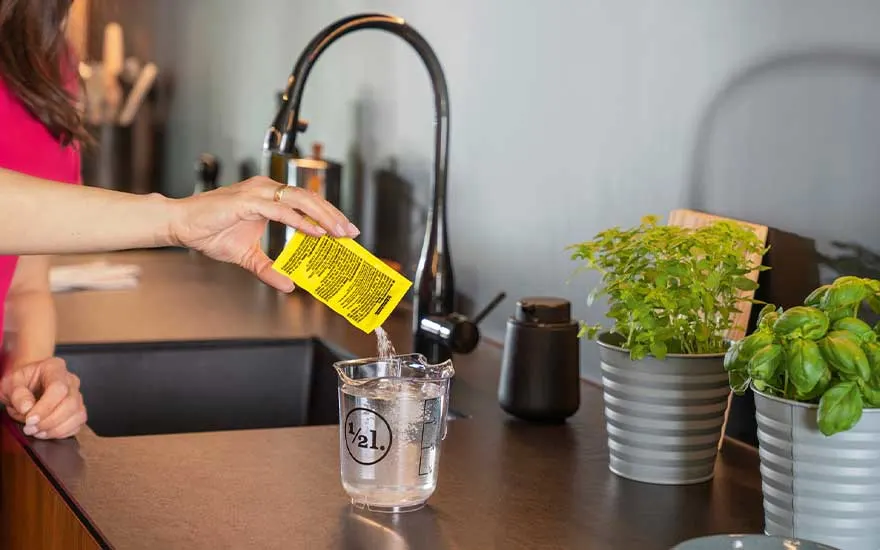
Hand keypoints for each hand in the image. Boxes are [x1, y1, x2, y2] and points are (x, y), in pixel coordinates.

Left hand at [0, 357, 86, 438]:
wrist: (27, 384)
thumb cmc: (21, 382)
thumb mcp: (11, 383)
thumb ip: (18, 394)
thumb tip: (27, 409)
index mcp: (55, 368)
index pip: (58, 388)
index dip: (45, 406)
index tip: (29, 419)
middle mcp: (71, 380)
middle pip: (71, 403)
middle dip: (50, 421)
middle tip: (30, 428)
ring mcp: (77, 395)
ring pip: (78, 414)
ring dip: (57, 429)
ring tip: (37, 432)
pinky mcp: (78, 409)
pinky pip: (78, 424)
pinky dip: (63, 432)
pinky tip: (47, 432)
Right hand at [169, 177, 358, 291]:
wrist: (182, 225)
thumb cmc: (210, 232)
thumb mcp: (247, 257)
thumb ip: (269, 269)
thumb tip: (289, 285)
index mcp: (269, 198)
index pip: (307, 203)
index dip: (328, 215)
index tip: (346, 231)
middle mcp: (267, 190)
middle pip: (310, 199)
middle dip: (334, 216)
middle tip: (352, 232)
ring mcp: (258, 193)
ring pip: (300, 200)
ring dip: (323, 216)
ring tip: (340, 232)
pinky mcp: (248, 201)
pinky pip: (281, 210)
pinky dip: (301, 220)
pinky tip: (316, 231)